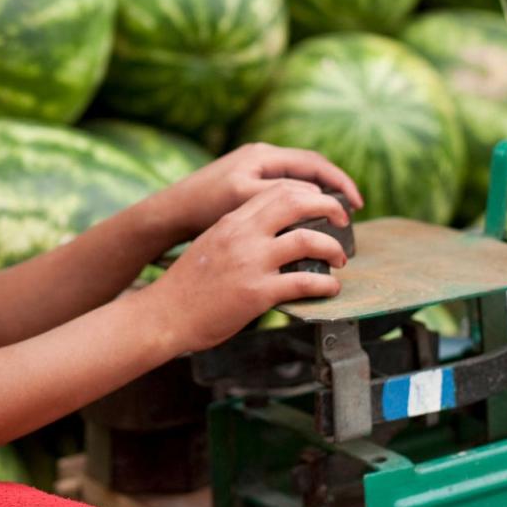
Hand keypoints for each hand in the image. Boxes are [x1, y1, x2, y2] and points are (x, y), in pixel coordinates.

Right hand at [143, 183, 351, 353]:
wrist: (163, 314)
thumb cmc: (186, 286)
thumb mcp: (210, 245)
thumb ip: (237, 235)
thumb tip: (267, 236)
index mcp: (232, 222)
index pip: (277, 191)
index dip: (307, 194)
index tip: (322, 205)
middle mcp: (243, 236)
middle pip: (296, 203)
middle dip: (328, 208)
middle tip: (343, 220)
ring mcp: (251, 263)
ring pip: (307, 240)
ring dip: (331, 248)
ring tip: (339, 259)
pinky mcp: (257, 293)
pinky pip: (303, 282)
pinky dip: (325, 285)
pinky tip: (330, 288)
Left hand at [160, 142, 363, 239]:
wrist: (170, 212)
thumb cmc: (203, 205)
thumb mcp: (243, 198)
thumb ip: (279, 195)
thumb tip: (315, 194)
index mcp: (263, 156)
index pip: (314, 163)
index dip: (339, 183)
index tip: (356, 205)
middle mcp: (262, 157)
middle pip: (311, 168)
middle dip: (334, 188)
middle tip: (353, 212)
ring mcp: (255, 170)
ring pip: (299, 181)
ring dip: (319, 196)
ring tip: (336, 219)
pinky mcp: (248, 186)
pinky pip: (285, 191)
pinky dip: (302, 204)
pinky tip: (307, 223)